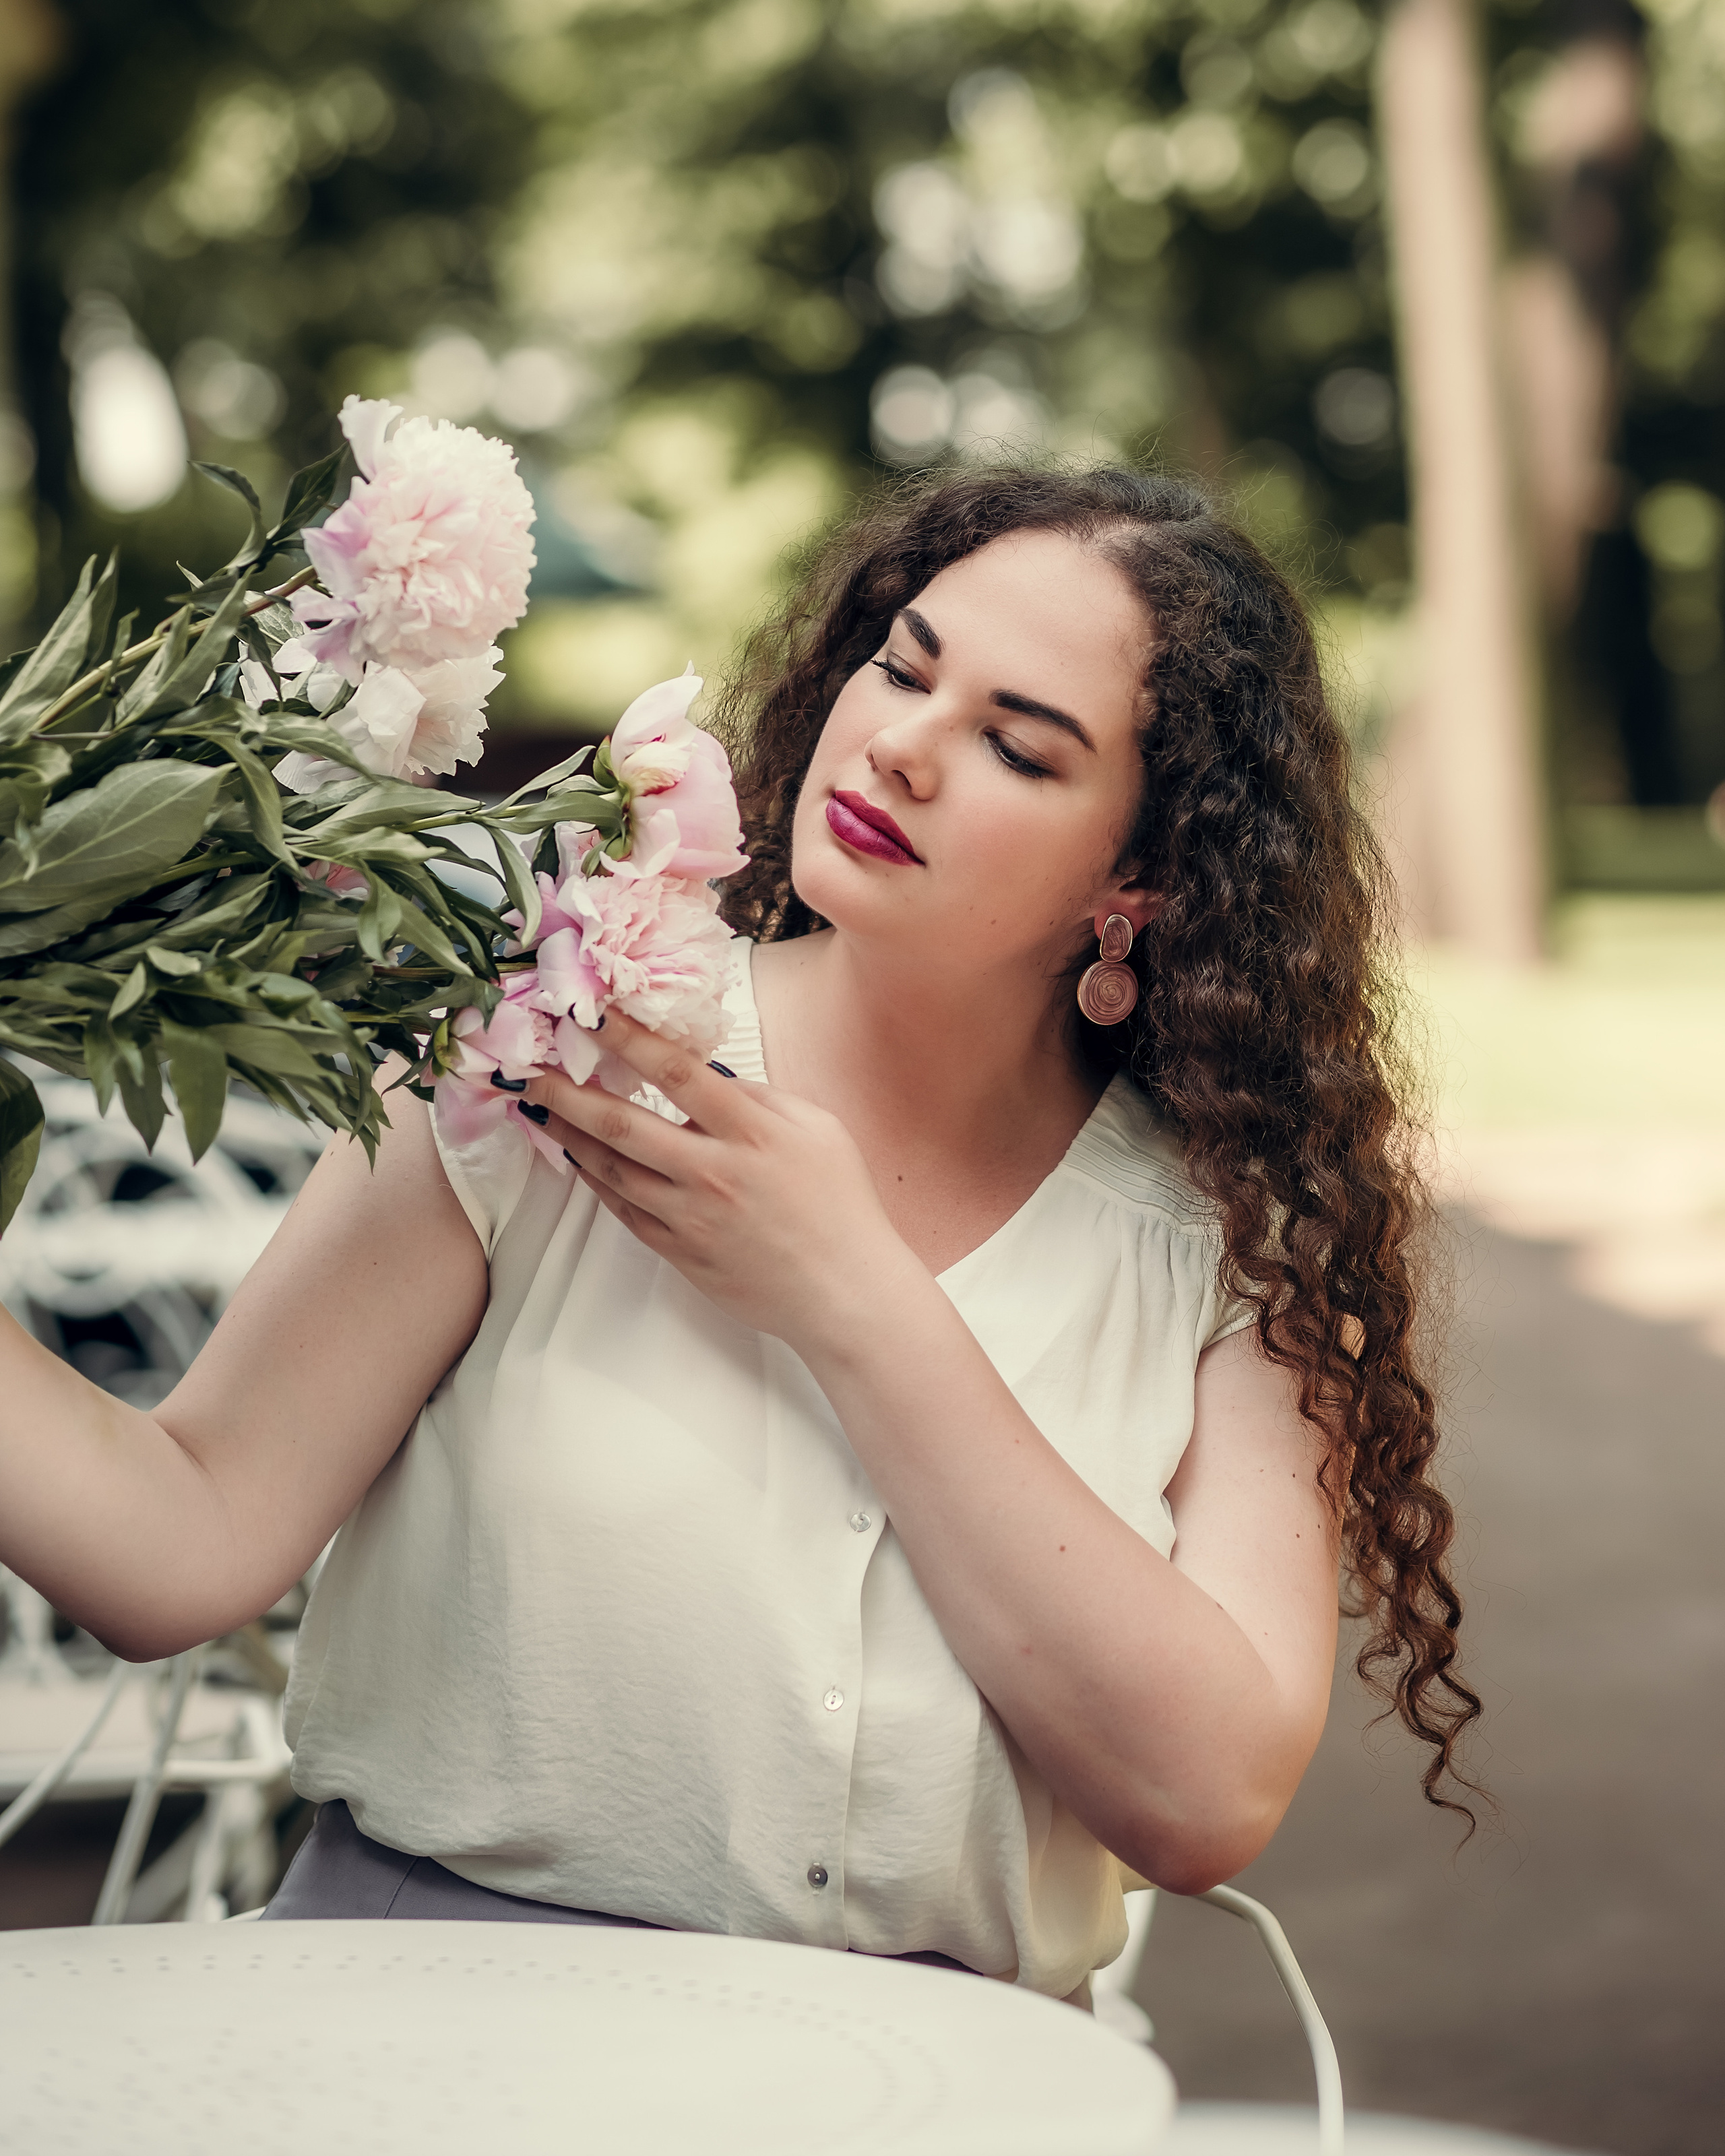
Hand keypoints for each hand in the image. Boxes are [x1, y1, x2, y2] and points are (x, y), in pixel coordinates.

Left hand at [524, 1012, 920, 1350]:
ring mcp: (691, 1218)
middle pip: (622, 1125)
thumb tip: (708, 1076)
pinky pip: (624, 1211)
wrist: (844, 1292)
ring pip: (611, 1170)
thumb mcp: (819, 1129)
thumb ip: (759, 1098)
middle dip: (568, 1092)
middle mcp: (713, 1173)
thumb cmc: (840, 1204)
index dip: (627, 1038)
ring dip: (568, 1136)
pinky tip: (576, 1160)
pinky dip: (595, 1182)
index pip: (676, 1073)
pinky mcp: (680, 1252)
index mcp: (752, 1133)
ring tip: (537, 1109)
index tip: (589, 1013)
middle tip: (528, 1068)